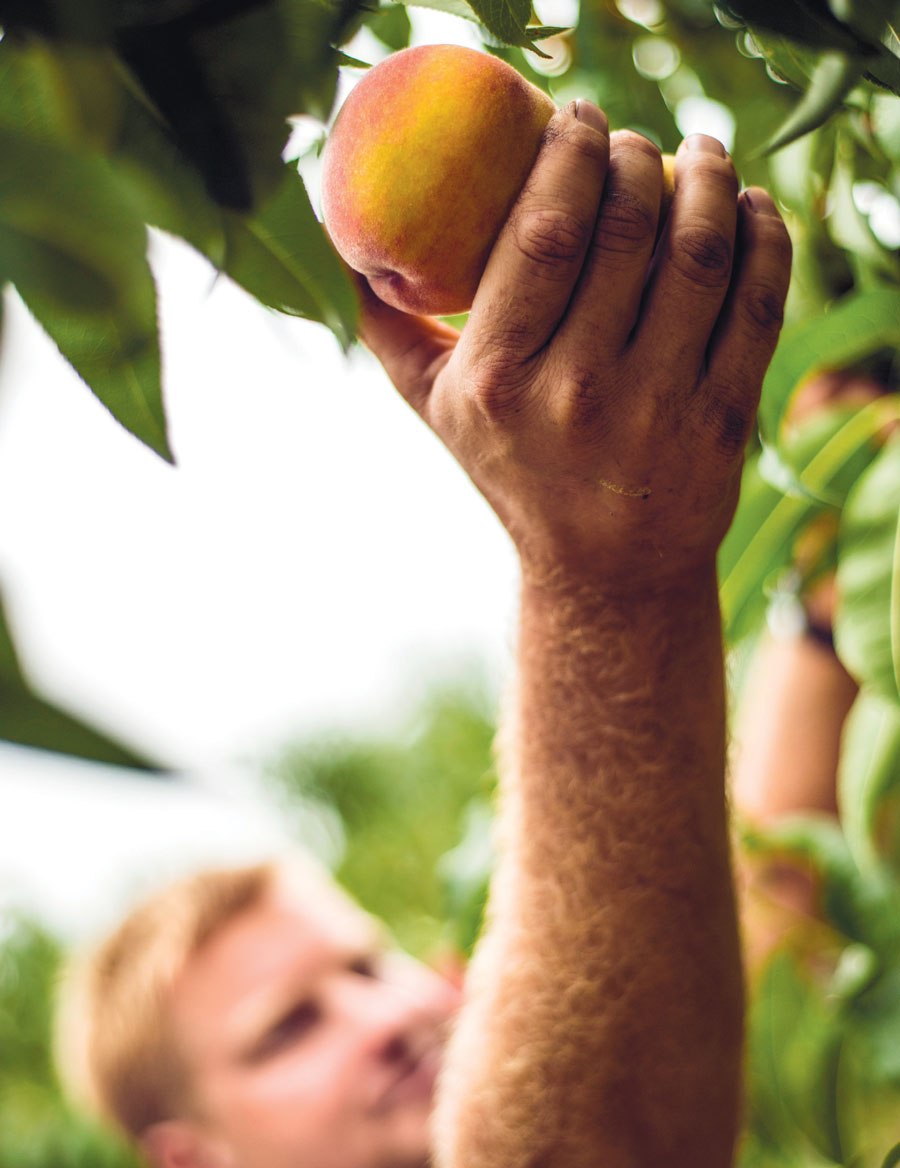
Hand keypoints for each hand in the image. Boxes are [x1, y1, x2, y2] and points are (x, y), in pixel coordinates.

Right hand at [359, 102, 791, 592]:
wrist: (604, 570)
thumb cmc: (518, 473)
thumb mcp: (439, 412)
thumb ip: (394, 332)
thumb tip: (358, 251)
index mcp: (499, 378)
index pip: (541, 233)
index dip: (568, 155)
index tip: (576, 116)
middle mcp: (577, 391)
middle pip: (625, 227)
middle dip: (638, 154)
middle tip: (635, 138)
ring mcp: (657, 406)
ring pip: (699, 253)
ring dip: (708, 179)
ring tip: (700, 152)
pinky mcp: (722, 418)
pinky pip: (756, 303)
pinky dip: (764, 237)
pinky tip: (749, 206)